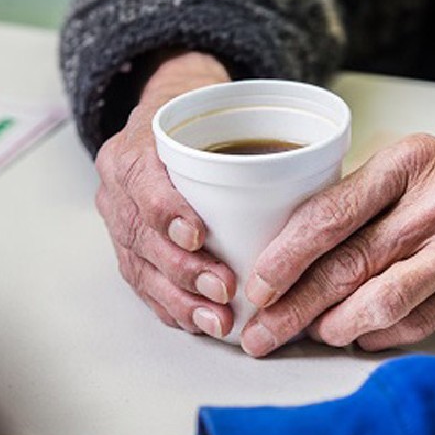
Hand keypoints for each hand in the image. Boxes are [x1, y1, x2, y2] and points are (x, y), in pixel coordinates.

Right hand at [94, 51, 235, 337]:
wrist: (164, 122)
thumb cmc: (201, 121)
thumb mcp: (216, 111)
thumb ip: (245, 138)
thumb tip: (316, 161)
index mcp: (134, 152)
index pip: (143, 183)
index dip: (167, 213)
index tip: (198, 236)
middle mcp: (118, 191)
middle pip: (142, 238)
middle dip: (184, 271)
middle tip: (223, 288)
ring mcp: (119, 225)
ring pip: (142, 271)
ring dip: (181, 301)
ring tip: (217, 320)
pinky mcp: (129, 252)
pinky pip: (145, 286)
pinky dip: (173, 308)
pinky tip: (200, 323)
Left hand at [240, 122, 434, 355]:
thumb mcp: (417, 156)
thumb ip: (364, 195)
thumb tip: (298, 247)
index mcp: (409, 161)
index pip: (330, 214)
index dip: (286, 256)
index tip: (258, 285)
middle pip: (347, 265)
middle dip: (294, 306)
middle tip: (260, 332)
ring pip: (382, 300)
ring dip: (335, 325)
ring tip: (309, 333)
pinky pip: (421, 320)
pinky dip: (381, 333)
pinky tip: (358, 335)